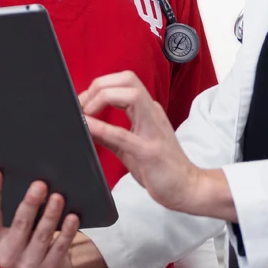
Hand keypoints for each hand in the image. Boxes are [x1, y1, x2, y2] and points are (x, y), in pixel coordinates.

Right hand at [0, 168, 92, 267]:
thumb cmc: (27, 242)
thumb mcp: (13, 232)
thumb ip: (15, 214)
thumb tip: (31, 182)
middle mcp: (6, 257)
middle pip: (20, 225)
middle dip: (30, 204)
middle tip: (40, 185)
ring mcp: (27, 266)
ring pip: (41, 236)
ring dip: (51, 215)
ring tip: (58, 197)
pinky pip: (60, 247)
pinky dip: (67, 231)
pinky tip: (72, 218)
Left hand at [79, 72, 211, 215]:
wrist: (186, 187)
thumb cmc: (161, 168)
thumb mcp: (128, 148)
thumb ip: (107, 135)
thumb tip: (84, 125)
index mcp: (148, 111)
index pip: (124, 82)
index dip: (100, 86)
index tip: (83, 103)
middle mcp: (152, 114)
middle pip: (127, 80)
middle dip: (99, 86)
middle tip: (81, 105)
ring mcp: (153, 131)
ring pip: (130, 95)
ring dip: (102, 98)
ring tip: (85, 113)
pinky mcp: (149, 151)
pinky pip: (123, 134)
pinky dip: (102, 127)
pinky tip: (88, 127)